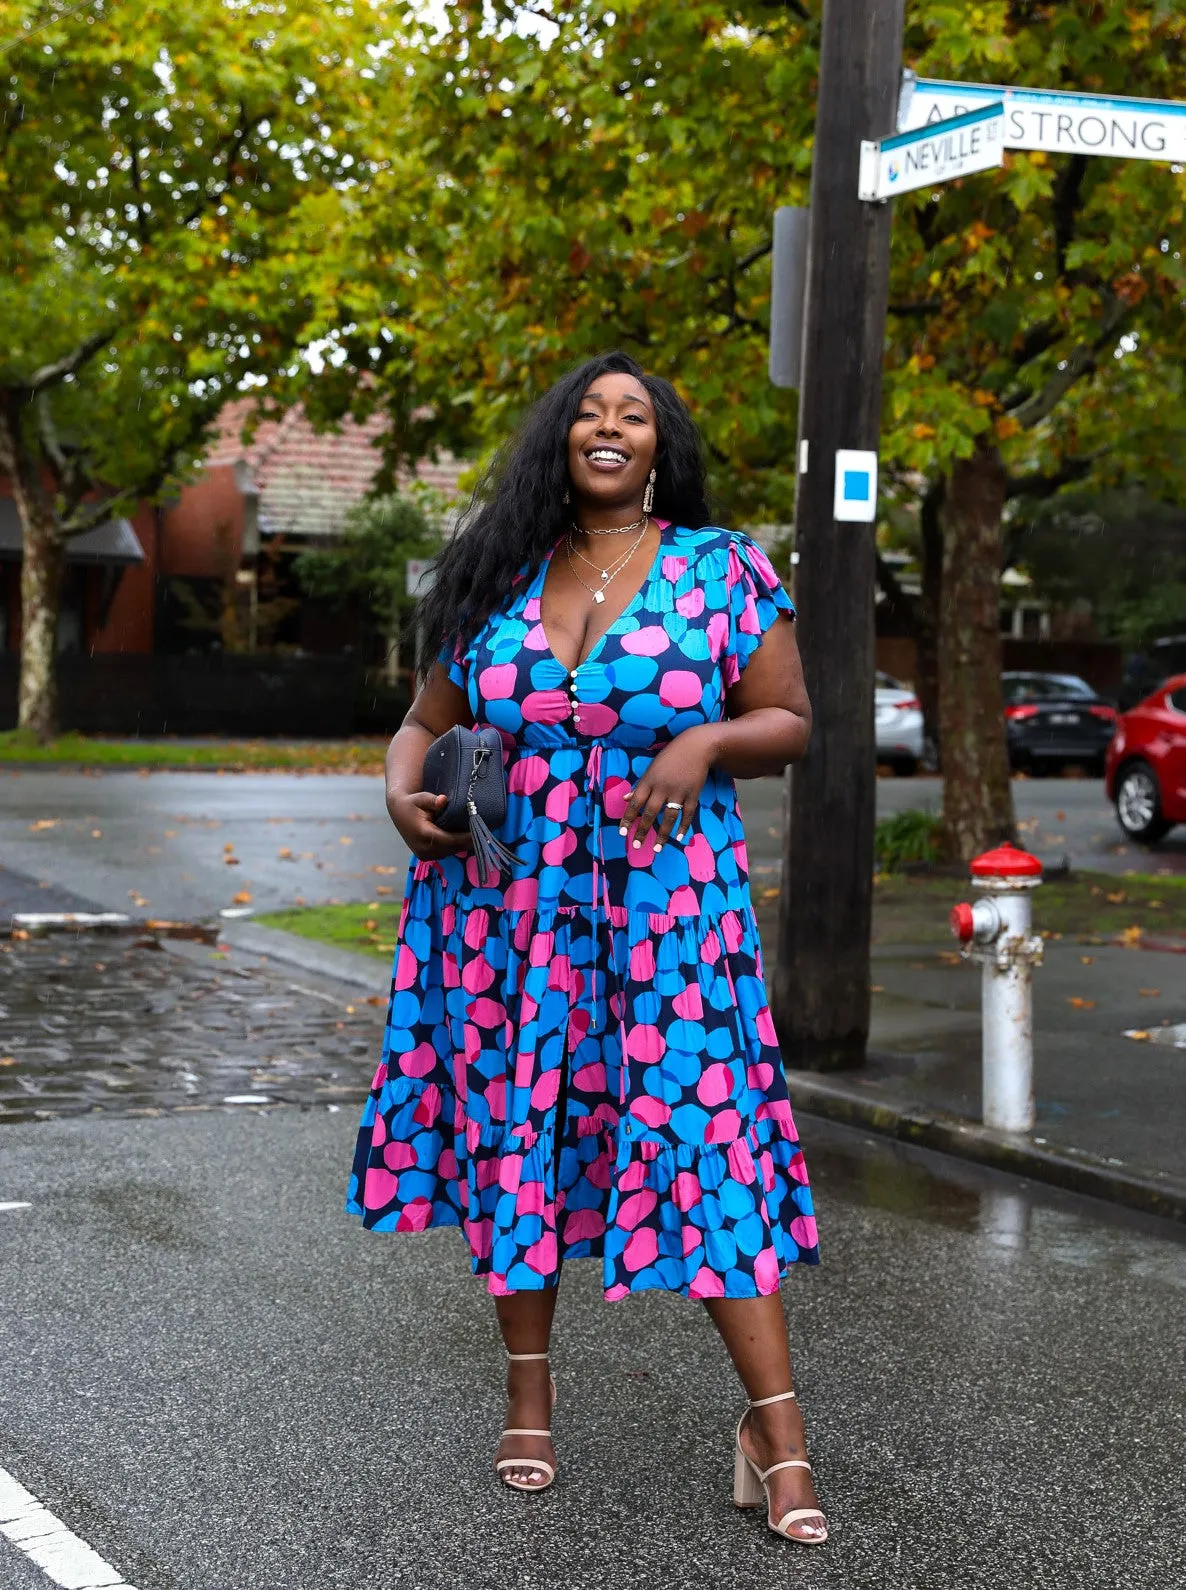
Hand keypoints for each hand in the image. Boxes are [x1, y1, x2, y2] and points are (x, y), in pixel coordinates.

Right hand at [387, 789, 473, 859]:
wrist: (398, 812)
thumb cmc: (412, 803)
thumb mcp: (421, 798)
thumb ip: (433, 800)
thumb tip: (443, 800)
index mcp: (424, 835)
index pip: (451, 840)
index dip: (467, 838)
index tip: (480, 833)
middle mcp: (424, 848)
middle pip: (453, 848)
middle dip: (468, 842)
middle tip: (484, 834)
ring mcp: (424, 855)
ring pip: (450, 852)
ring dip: (462, 845)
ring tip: (477, 836)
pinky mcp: (425, 857)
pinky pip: (445, 853)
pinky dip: (455, 847)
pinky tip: (465, 839)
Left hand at [620, 726, 717, 851]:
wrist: (695, 747)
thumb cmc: (670, 758)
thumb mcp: (651, 769)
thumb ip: (639, 786)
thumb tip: (626, 799)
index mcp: (649, 780)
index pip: (635, 803)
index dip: (628, 818)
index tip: (622, 833)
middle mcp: (662, 787)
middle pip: (650, 812)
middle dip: (642, 830)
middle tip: (637, 846)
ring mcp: (679, 791)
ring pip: (669, 817)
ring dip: (663, 834)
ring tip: (657, 849)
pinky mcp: (693, 794)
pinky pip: (688, 813)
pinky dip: (684, 826)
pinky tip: (679, 837)